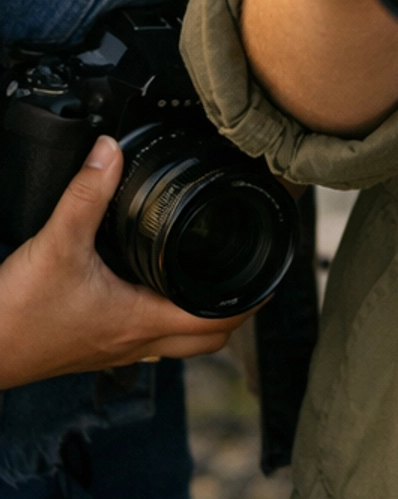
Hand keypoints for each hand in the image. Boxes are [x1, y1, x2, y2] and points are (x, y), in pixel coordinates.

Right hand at [0, 136, 246, 387]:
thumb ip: (86, 193)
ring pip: (176, 340)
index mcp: (139, 321)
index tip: (271, 272)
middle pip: (206, 340)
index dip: (251, 299)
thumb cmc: (14, 317)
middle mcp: (132, 343)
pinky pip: (144, 336)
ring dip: (199, 314)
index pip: (218, 323)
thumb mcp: (56, 244)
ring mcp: (112, 349)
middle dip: (235, 310)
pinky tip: (149, 284)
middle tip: (249, 272)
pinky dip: (163, 313)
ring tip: (209, 273)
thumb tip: (111, 149)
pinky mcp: (92, 346)